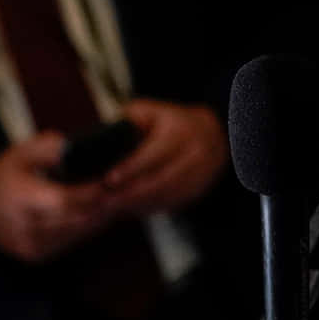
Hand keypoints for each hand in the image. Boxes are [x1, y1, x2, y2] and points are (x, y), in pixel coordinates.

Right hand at [0, 132, 113, 262]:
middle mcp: (24, 227)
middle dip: (101, 206)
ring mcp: (29, 244)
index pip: (65, 199)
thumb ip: (49, 148)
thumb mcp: (21, 152)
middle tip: (122, 192)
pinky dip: (85, 229)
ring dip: (98, 219)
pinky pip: (68, 242)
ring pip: (74, 233)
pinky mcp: (34, 254)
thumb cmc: (5, 175)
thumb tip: (76, 148)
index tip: (110, 181)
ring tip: (117, 202)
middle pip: (74, 218)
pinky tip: (99, 216)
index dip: (91, 191)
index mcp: (20, 199)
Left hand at [102, 99, 226, 216]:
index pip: (154, 153)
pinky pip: (172, 203)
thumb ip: (129, 121)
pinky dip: (151, 208)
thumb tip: (106, 137)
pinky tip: (132, 208)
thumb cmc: (172, 122)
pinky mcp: (199, 189)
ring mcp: (201, 173)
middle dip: (131, 193)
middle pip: (161, 180)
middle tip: (106, 201)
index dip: (131, 168)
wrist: (212, 133)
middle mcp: (195, 152)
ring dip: (139, 204)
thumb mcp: (150, 111)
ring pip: (166, 195)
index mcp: (181, 131)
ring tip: (115, 207)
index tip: (110, 179)